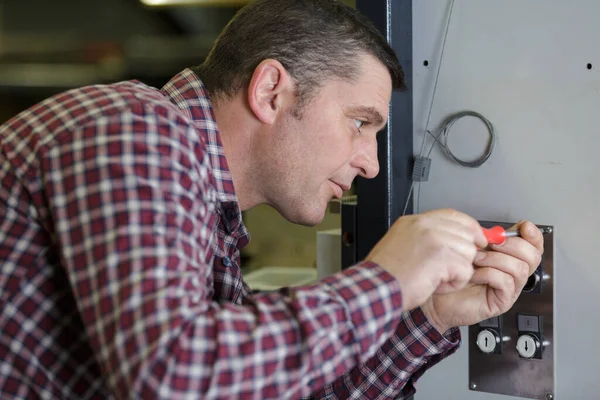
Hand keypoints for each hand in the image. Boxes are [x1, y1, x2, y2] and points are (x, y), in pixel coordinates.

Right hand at [366, 208, 487, 310]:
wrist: (376, 287)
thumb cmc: (386, 273)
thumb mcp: (402, 243)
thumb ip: (427, 236)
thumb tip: (455, 239)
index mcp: (416, 221)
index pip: (453, 215)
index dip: (470, 228)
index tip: (477, 239)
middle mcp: (426, 226)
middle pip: (466, 234)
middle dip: (462, 255)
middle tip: (446, 268)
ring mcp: (436, 239)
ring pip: (468, 254)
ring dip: (456, 271)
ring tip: (435, 277)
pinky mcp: (443, 257)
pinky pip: (465, 271)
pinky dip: (454, 284)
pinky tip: (436, 284)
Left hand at [421, 220, 543, 332]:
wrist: (437, 297)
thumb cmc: (452, 272)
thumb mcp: (470, 249)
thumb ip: (486, 239)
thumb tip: (497, 230)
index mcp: (509, 258)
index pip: (534, 247)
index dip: (533, 235)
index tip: (523, 226)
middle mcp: (513, 274)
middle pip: (533, 257)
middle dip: (513, 245)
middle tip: (492, 244)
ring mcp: (510, 289)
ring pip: (519, 268)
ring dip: (495, 259)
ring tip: (475, 259)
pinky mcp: (502, 302)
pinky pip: (505, 282)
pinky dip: (488, 273)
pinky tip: (473, 274)